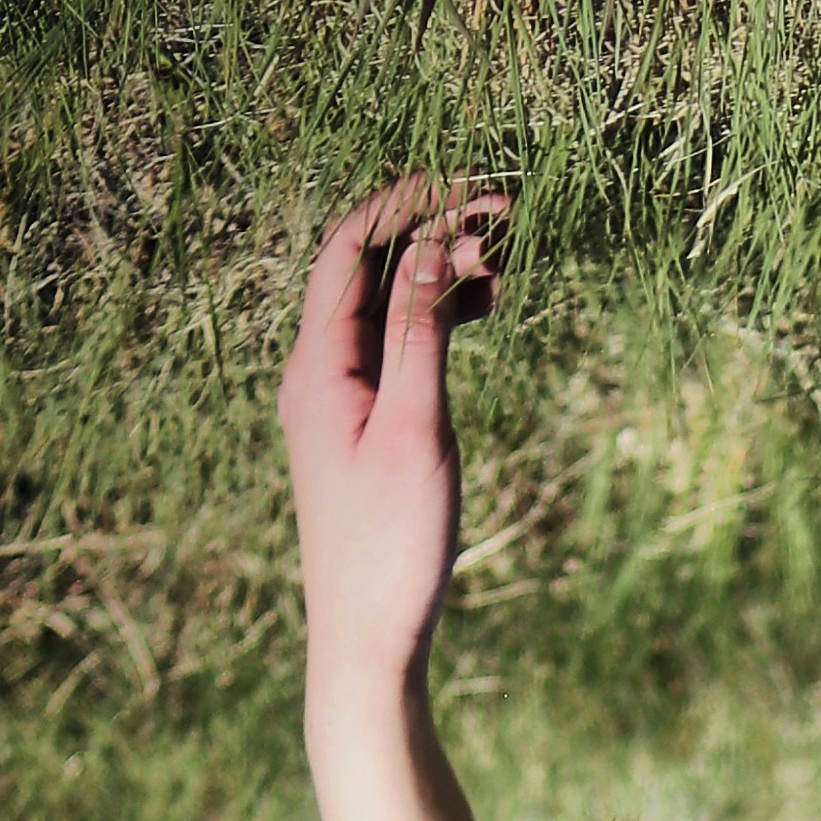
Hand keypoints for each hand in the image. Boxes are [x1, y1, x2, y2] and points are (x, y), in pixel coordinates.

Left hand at [280, 179, 503, 716]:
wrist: (366, 635)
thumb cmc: (390, 542)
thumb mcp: (415, 429)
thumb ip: (421, 335)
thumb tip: (431, 249)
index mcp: (316, 363)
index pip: (351, 248)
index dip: (405, 203)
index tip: (468, 185)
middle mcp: (317, 369)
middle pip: (370, 269)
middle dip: (432, 231)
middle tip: (504, 217)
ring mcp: (338, 396)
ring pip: (388, 306)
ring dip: (440, 274)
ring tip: (504, 263)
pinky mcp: (362, 423)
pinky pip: (396, 349)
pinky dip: (436, 322)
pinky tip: (482, 310)